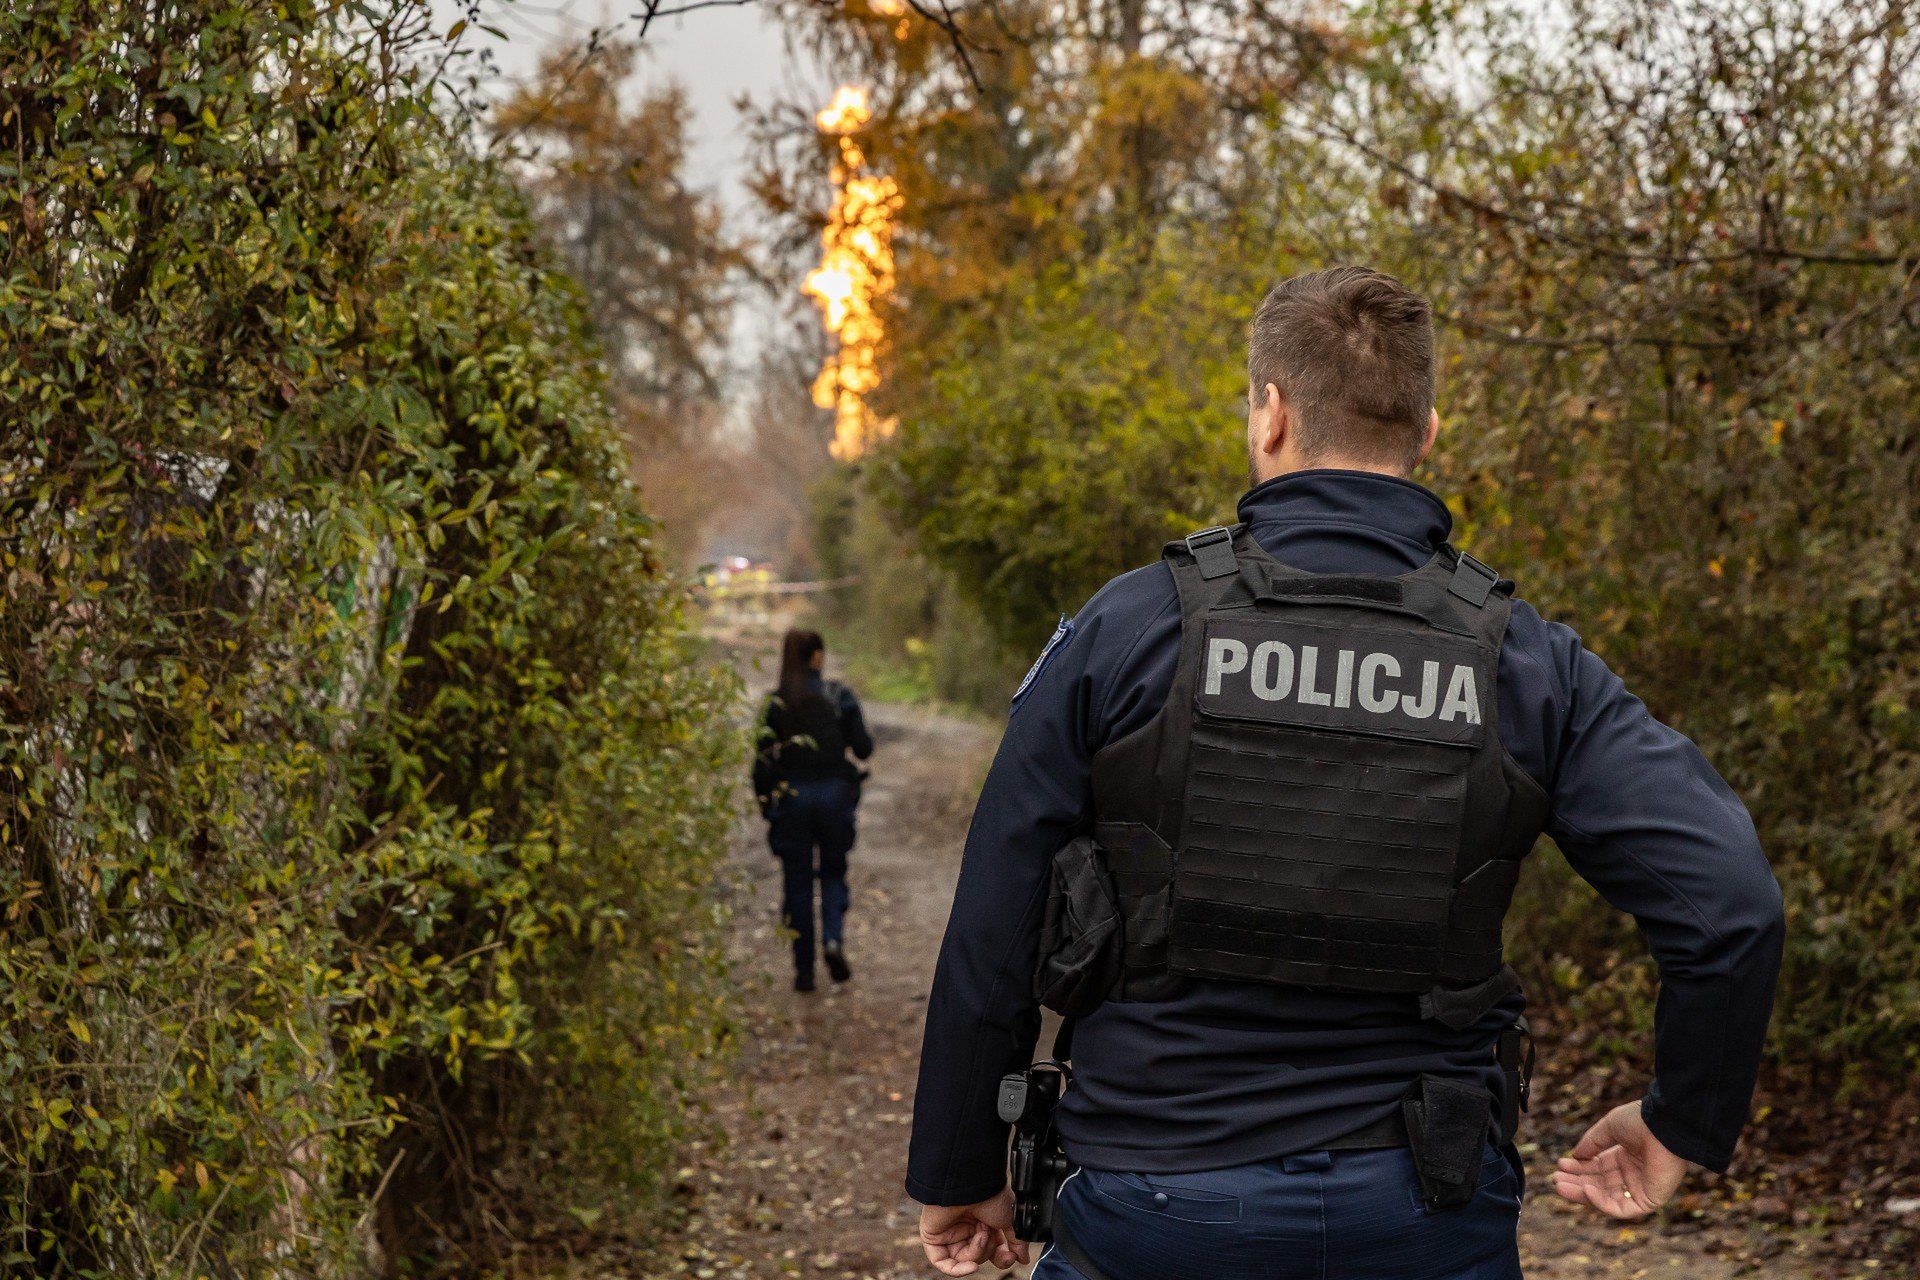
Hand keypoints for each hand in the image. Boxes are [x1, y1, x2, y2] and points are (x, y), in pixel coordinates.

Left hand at [918, 1188, 1028, 1275]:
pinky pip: (943, 1263)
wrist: (971, 1184)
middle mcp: (966, 1228)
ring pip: (965, 1259)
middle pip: (980, 1256)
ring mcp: (949, 1233)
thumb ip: (1017, 1241)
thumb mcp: (1011, 1220)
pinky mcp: (933, 1237)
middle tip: (991, 1233)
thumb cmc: (991, 1195)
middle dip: (989, 1249)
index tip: (1012, 1256)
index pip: (992, 1251)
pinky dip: (957, 1270)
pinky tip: (972, 1267)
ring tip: (980, 1231)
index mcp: (984, 1222)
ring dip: (977, 1250)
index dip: (1002, 1258)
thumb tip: (1023, 1258)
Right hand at [1551, 1099, 1691, 1219]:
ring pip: (1606, 1199)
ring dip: (1583, 1194)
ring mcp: (1640, 1189)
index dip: (1579, 1168)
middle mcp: (1633, 1174)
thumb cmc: (1641, 1121)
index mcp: (1626, 1156)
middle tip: (1555, 1180)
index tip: (1560, 1164)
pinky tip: (1587, 1190)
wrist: (1665, 1126)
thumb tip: (1575, 1156)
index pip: (1598, 1168)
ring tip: (1561, 1186)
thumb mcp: (1610, 1127)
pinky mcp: (1648, 1201)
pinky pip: (1621, 1208)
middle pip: (1599, 1185)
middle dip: (1576, 1183)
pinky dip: (1602, 1203)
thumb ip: (1592, 1143)